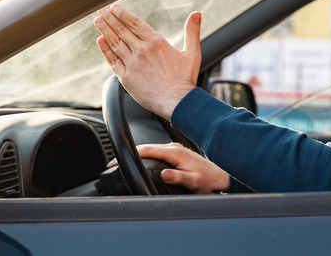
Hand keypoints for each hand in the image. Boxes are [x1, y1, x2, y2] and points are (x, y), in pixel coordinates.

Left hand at [94, 4, 200, 119]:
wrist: (178, 102)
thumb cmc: (185, 80)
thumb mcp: (192, 53)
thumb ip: (192, 32)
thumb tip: (197, 14)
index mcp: (157, 43)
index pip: (135, 23)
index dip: (123, 14)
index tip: (114, 7)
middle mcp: (142, 51)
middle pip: (122, 30)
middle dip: (110, 18)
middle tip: (101, 10)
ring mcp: (132, 64)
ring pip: (115, 43)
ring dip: (105, 30)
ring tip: (97, 21)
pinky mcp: (126, 78)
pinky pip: (113, 61)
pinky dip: (105, 50)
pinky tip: (100, 41)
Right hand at [108, 143, 230, 193]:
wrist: (219, 175)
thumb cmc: (207, 180)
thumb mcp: (193, 182)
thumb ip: (178, 178)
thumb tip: (164, 174)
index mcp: (174, 152)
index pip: (146, 150)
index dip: (129, 154)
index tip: (115, 160)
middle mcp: (173, 148)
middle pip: (145, 147)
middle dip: (127, 153)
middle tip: (112, 162)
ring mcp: (173, 150)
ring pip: (149, 149)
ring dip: (135, 154)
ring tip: (120, 161)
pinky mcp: (174, 153)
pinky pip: (155, 152)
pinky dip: (144, 155)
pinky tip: (138, 161)